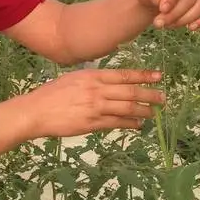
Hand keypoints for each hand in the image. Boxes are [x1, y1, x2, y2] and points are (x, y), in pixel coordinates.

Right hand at [20, 68, 165, 138]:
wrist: (36, 111)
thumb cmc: (52, 94)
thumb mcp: (73, 78)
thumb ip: (93, 80)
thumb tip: (110, 83)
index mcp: (92, 75)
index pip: (124, 75)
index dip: (143, 76)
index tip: (158, 76)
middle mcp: (97, 90)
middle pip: (130, 92)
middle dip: (149, 94)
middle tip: (162, 98)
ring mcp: (96, 107)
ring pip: (127, 108)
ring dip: (143, 110)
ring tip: (154, 112)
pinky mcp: (92, 123)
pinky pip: (117, 123)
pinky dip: (130, 123)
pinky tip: (138, 124)